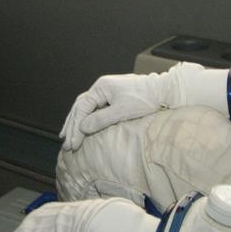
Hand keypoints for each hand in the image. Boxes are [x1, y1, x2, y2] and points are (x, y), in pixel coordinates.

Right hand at [59, 63, 225, 150]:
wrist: (164, 91)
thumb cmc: (145, 99)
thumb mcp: (122, 111)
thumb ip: (101, 119)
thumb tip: (82, 127)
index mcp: (101, 87)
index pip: (82, 108)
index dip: (75, 127)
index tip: (73, 143)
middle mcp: (102, 87)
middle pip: (81, 107)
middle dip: (72, 126)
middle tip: (66, 144)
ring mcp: (108, 92)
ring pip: (86, 108)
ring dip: (77, 123)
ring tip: (68, 137)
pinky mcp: (115, 98)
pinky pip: (95, 109)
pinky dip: (88, 120)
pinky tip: (84, 129)